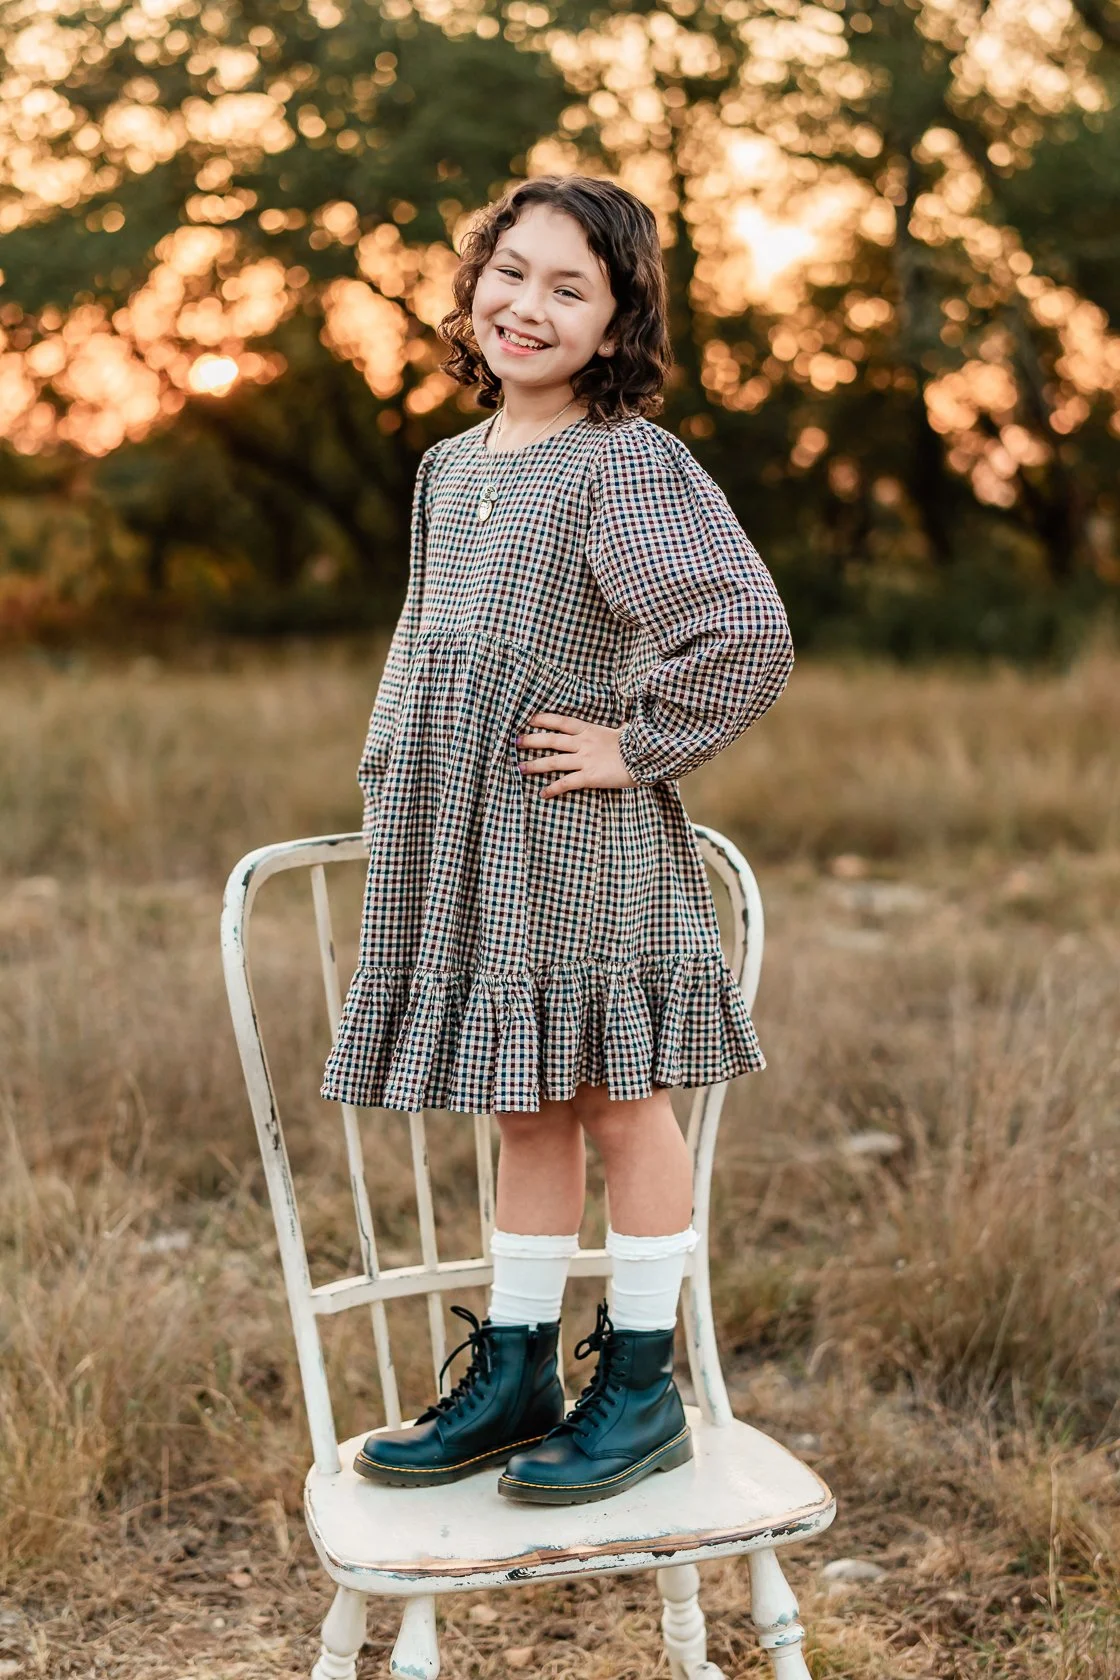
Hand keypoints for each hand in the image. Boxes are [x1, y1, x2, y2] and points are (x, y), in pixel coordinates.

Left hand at [515, 711, 636, 797]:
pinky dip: (552, 789)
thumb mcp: (625, 732)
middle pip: (551, 740)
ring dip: (534, 765)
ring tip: (520, 768)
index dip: (544, 720)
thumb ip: (620, 729)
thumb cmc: (638, 744)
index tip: (529, 720)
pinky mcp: (589, 777)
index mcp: (590, 730)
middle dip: (531, 740)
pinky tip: (543, 794)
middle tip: (515, 741)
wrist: (646, 757)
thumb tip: (623, 725)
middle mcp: (583, 743)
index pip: (561, 722)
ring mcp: (584, 760)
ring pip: (553, 762)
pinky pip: (566, 783)